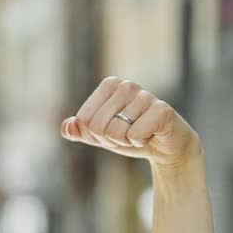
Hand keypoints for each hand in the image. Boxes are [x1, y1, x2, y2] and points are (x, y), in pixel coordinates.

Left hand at [61, 77, 199, 166]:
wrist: (165, 147)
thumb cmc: (130, 136)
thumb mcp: (100, 135)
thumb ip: (80, 131)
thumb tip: (66, 127)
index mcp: (109, 85)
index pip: (83, 120)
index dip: (94, 135)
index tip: (111, 131)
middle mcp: (127, 86)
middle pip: (96, 126)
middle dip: (109, 140)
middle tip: (126, 135)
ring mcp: (146, 95)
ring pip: (115, 132)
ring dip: (125, 142)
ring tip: (139, 134)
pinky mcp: (162, 110)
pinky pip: (135, 134)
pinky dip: (140, 142)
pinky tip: (150, 135)